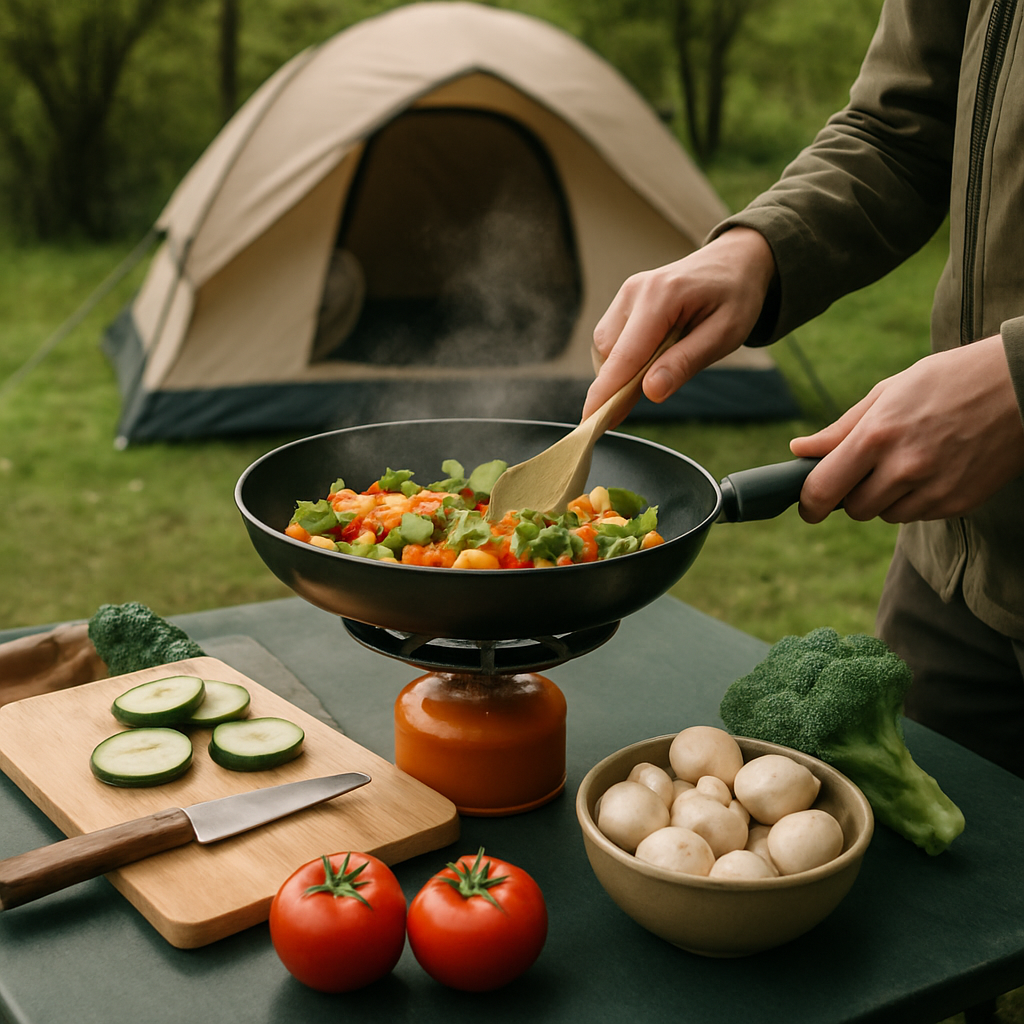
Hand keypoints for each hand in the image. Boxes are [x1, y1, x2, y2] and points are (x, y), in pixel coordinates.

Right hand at [581, 228, 776, 422]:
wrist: (736, 260)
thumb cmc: (735, 296)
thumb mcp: (725, 334)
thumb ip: (685, 363)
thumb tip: (650, 392)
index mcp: (662, 296)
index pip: (624, 355)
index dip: (605, 392)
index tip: (590, 422)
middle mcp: (635, 291)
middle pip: (610, 354)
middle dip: (620, 383)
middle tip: (652, 395)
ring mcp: (627, 294)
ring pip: (607, 348)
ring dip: (624, 369)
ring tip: (663, 366)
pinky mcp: (625, 301)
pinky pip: (613, 338)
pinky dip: (626, 357)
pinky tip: (654, 354)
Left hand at [791, 335, 1023, 522]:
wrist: (1020, 386)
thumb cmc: (948, 381)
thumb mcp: (889, 392)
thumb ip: (841, 428)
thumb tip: (800, 450)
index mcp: (877, 435)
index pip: (822, 489)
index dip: (809, 503)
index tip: (808, 505)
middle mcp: (903, 467)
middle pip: (852, 509)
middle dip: (852, 494)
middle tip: (869, 468)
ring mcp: (932, 489)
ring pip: (884, 515)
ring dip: (885, 497)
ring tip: (909, 461)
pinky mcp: (957, 503)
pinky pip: (917, 515)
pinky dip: (915, 499)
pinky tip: (934, 468)